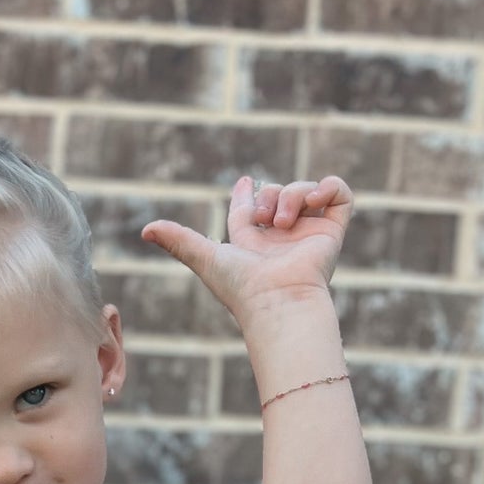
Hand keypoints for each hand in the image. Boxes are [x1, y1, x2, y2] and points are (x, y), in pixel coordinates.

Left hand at [141, 174, 353, 323]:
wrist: (279, 300)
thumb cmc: (242, 287)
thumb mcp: (205, 257)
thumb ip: (178, 241)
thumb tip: (144, 229)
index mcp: (254, 244)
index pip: (251, 212)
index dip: (246, 195)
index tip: (243, 183)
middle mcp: (282, 239)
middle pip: (277, 194)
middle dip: (269, 194)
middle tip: (264, 215)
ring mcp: (309, 234)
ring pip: (306, 190)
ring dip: (292, 194)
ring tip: (283, 220)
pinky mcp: (332, 232)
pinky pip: (339, 194)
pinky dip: (327, 187)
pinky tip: (312, 200)